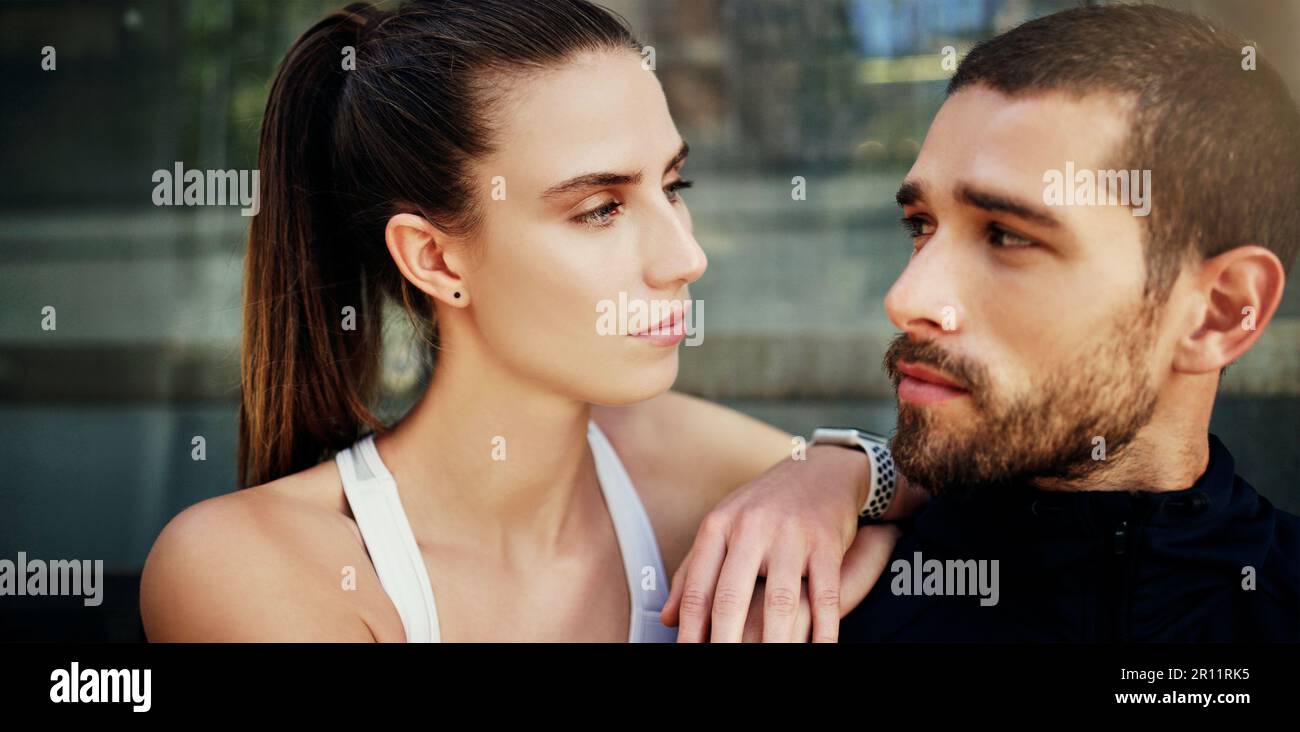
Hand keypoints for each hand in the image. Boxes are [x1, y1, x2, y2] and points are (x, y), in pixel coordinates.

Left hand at [662, 445, 876, 641]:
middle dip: (724, 640)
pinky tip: (817, 649)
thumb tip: (668, 619)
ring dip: (773, 643)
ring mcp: (791, 535)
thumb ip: (694, 571)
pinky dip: (822, 631)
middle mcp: (752, 527)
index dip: (691, 628)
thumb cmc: (764, 508)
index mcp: (719, 525)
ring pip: (780, 601)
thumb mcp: (723, 527)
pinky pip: (825, 595)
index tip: (686, 653)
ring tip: (767, 661)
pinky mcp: (827, 543)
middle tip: (720, 664)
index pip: (699, 586)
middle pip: (732, 596)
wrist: (821, 470)